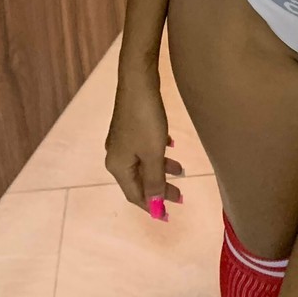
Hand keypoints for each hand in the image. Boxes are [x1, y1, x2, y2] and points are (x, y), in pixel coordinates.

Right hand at [104, 66, 184, 221]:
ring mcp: (121, 140)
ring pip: (143, 162)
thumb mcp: (153, 153)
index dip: (151, 206)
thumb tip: (154, 204)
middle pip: (139, 180)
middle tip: (181, 195)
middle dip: (159, 188)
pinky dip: (157, 152)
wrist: (138, 81)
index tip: (168, 215)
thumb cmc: (146, 119)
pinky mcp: (129, 126)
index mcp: (118, 166)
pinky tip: (171, 147)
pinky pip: (144, 147)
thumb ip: (155, 180)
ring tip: (181, 171)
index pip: (134, 195)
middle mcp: (116, 155)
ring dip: (162, 169)